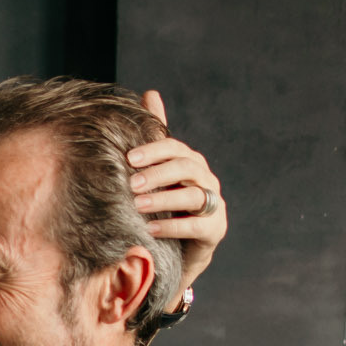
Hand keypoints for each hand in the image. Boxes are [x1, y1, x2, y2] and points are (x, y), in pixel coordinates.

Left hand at [130, 90, 226, 287]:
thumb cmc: (164, 209)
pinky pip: (197, 224)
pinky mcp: (215, 229)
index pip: (175, 148)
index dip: (154, 150)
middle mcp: (205, 179)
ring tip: (138, 205)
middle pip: (186, 168)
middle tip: (131, 183)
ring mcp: (214, 204)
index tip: (129, 157)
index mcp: (190, 163)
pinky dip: (174, 225)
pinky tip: (152, 229)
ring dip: (164, 198)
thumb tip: (150, 92)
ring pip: (193, 194)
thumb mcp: (156, 174)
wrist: (177, 253)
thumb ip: (155, 139)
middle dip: (158, 173)